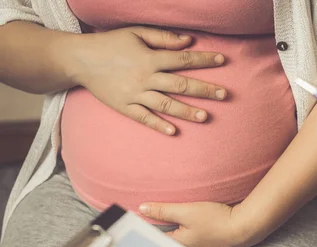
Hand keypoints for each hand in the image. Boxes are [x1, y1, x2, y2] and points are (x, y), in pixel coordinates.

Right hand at [69, 27, 227, 134]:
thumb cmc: (111, 43)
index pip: (183, 59)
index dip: (204, 59)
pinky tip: (174, 132)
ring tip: (205, 116)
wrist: (80, 59)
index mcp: (150, 58)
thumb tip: (188, 42)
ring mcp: (135, 94)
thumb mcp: (136, 33)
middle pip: (180, 84)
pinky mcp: (125, 107)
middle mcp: (145, 78)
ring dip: (186, 111)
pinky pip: (144, 118)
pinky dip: (158, 125)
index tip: (223, 60)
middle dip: (204, 89)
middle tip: (224, 94)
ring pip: (165, 104)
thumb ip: (163, 38)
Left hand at [138, 201, 250, 246]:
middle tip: (135, 230)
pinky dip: (178, 240)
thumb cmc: (217, 221)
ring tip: (152, 232)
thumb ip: (163, 211)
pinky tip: (177, 234)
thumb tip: (142, 208)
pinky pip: (186, 246)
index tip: (125, 227)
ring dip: (164, 241)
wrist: (244, 227)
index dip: (137, 233)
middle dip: (149, 239)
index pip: (150, 241)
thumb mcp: (187, 211)